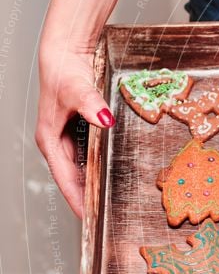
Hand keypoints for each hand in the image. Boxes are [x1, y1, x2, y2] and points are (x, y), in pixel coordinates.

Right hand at [36, 42, 113, 217]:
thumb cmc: (65, 72)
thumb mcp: (78, 90)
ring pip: (82, 170)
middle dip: (88, 199)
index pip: (65, 179)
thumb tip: (103, 118)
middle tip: (106, 220)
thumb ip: (91, 105)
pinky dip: (99, 170)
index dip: (78, 200)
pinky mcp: (79, 131)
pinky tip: (113, 178)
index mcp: (50, 140)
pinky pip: (89, 158)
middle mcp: (57, 143)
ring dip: (94, 186)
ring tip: (111, 206)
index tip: (90, 219)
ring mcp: (67, 138)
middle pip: (73, 179)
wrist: (66, 54)